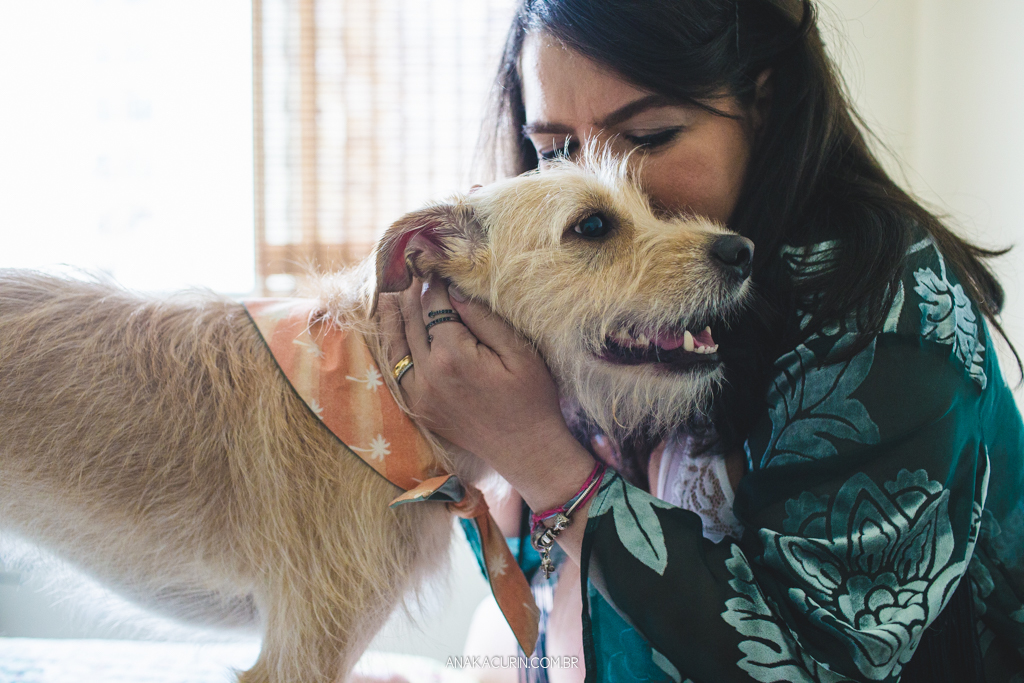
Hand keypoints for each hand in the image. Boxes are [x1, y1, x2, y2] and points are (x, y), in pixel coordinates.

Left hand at [389, 276, 595, 512]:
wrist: (526, 449)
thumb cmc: (532, 399)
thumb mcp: (519, 352)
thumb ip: (484, 319)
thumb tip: (454, 292)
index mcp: (453, 356)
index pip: (435, 307)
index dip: (436, 285)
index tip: (436, 266)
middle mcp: (428, 374)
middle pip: (412, 323)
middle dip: (412, 295)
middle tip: (412, 271)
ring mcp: (419, 394)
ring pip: (396, 346)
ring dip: (392, 318)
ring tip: (390, 294)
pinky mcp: (419, 409)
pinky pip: (396, 372)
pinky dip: (391, 349)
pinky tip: (392, 333)